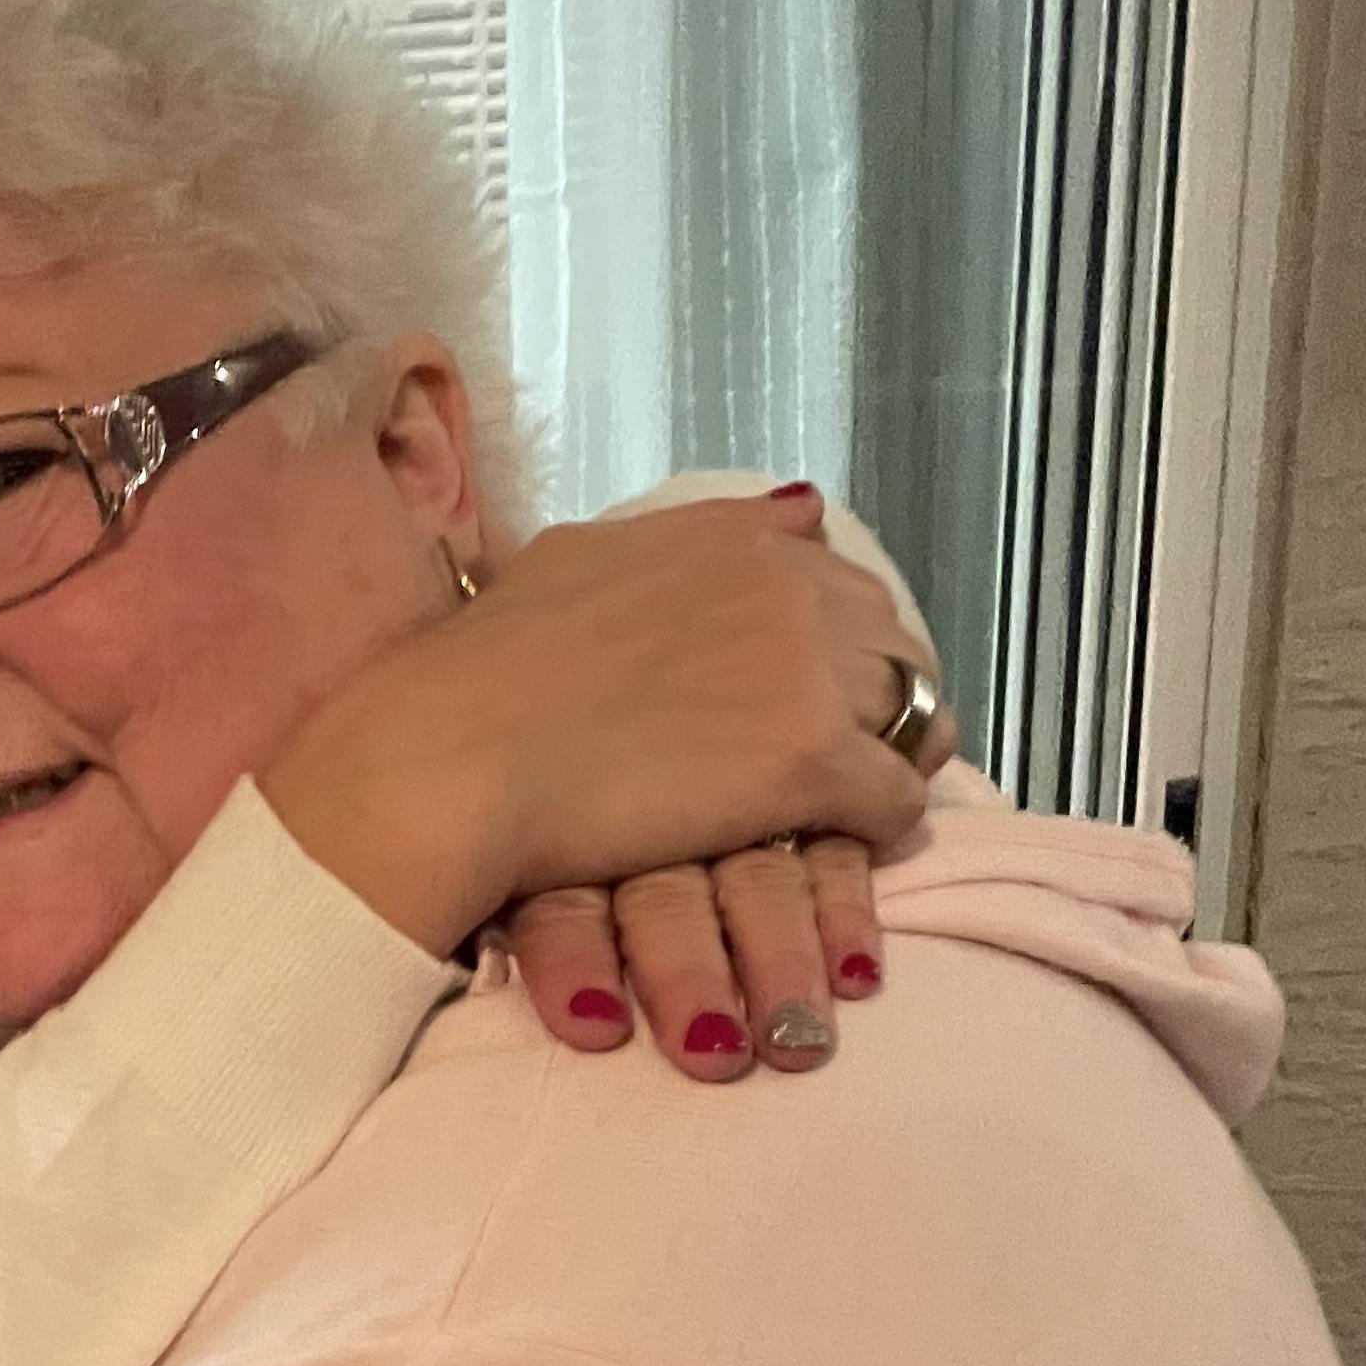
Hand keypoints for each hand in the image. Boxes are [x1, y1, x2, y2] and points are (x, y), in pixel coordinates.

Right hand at [260, 488, 951, 1072]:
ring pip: (913, 713)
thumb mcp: (580, 562)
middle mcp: (784, 582)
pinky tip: (831, 854)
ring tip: (842, 815)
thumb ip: (687, 541)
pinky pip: (896, 796)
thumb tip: (793, 510)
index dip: (833, 639)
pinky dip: (875, 828)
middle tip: (840, 764)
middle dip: (880, 696)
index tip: (808, 691)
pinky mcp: (812, 761)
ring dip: (887, 762)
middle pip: (893, 639)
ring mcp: (806, 668)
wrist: (452, 759)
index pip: (837, 572)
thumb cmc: (484, 676)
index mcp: (728, 537)